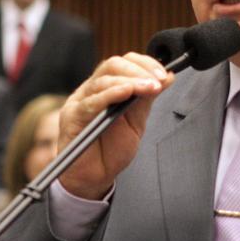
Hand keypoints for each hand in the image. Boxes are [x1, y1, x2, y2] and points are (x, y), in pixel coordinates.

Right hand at [58, 52, 173, 199]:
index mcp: (107, 87)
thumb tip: (167, 76)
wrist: (95, 177)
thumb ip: (147, 98)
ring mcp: (80, 101)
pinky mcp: (71, 116)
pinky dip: (111, 94)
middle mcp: (92, 89)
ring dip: (131, 81)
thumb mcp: (136, 121)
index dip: (145, 64)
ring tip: (150, 88)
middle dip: (139, 70)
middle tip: (158, 81)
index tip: (164, 74)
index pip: (124, 63)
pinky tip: (127, 92)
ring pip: (103, 80)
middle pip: (113, 65)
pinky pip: (91, 101)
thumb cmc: (112, 150)